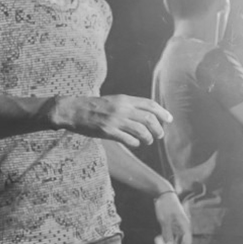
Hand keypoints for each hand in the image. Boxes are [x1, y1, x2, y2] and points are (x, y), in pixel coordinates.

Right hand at [53, 95, 172, 147]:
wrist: (73, 110)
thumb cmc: (94, 106)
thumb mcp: (114, 100)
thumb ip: (130, 105)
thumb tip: (149, 114)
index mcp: (125, 99)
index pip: (150, 104)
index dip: (163, 112)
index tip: (169, 119)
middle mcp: (122, 108)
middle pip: (149, 119)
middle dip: (158, 128)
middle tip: (160, 134)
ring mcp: (115, 120)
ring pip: (141, 131)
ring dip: (148, 138)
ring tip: (149, 141)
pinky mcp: (108, 131)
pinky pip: (128, 140)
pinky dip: (136, 143)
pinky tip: (136, 144)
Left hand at [154, 192, 192, 243]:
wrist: (163, 194)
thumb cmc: (166, 205)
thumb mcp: (165, 220)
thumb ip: (167, 234)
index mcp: (185, 225)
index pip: (187, 242)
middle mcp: (183, 228)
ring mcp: (178, 228)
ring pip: (177, 243)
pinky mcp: (172, 227)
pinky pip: (173, 239)